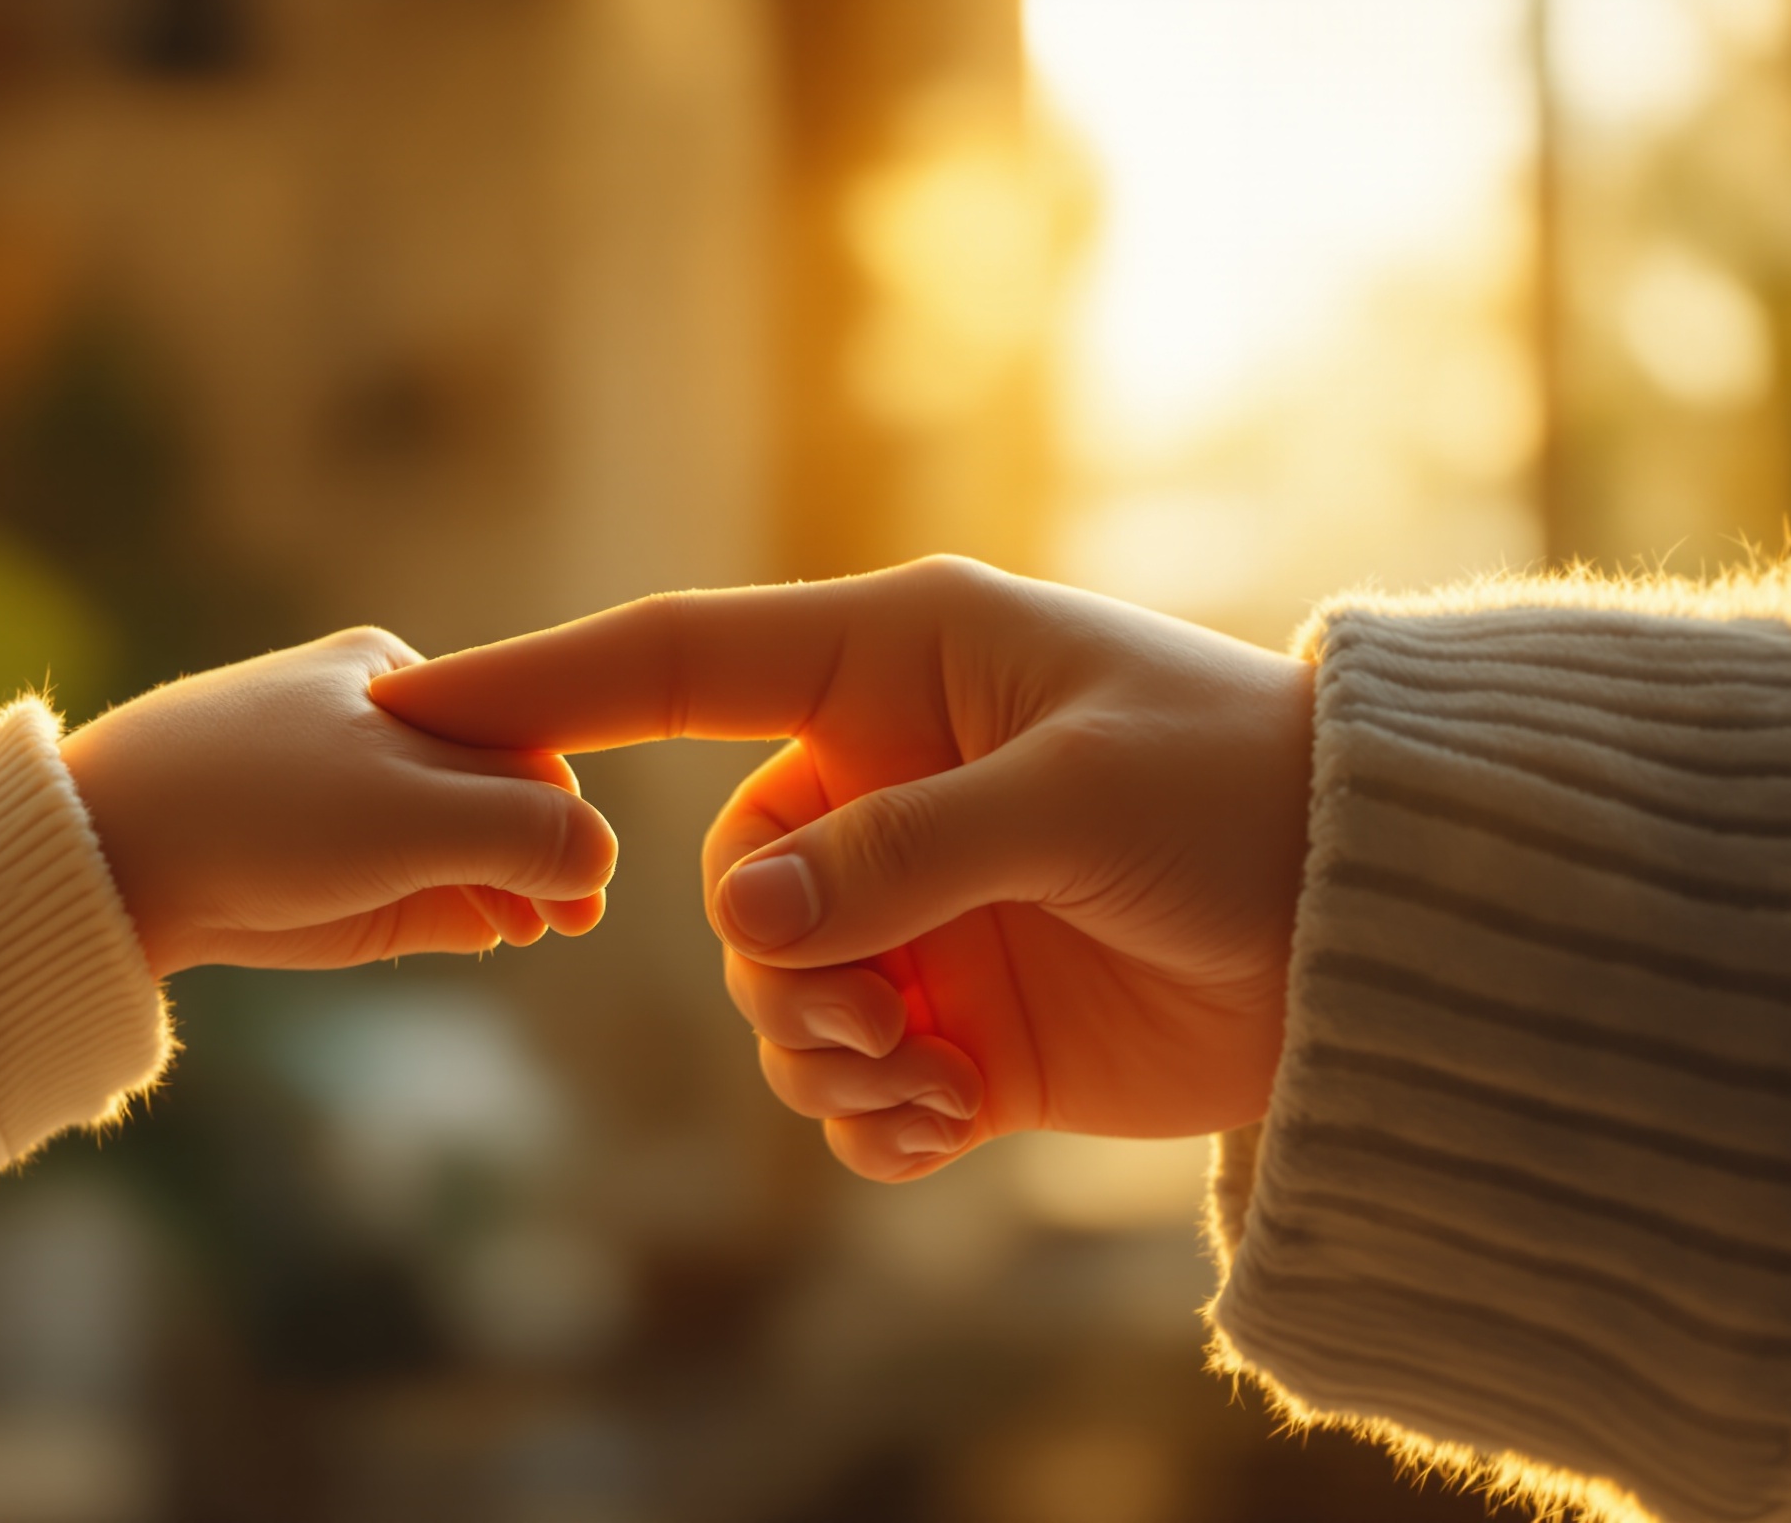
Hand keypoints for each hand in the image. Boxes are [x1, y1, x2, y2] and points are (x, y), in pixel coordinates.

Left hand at [63, 628, 618, 976]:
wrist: (106, 861)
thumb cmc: (255, 809)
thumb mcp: (408, 811)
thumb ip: (519, 833)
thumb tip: (601, 861)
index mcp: (405, 681)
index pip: (524, 749)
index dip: (566, 819)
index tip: (587, 892)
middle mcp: (383, 735)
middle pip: (501, 801)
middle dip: (540, 860)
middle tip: (566, 924)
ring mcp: (353, 806)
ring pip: (465, 850)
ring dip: (507, 892)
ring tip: (523, 931)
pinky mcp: (326, 869)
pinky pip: (420, 889)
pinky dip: (457, 912)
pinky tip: (481, 934)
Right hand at [371, 557, 1312, 1179]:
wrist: (1382, 929)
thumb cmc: (1249, 802)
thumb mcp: (1077, 800)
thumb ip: (904, 851)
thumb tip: (746, 923)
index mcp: (897, 665)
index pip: (675, 661)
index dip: (538, 679)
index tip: (408, 703)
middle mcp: (885, 775)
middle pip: (725, 878)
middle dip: (774, 967)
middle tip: (870, 1019)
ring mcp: (918, 902)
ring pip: (775, 990)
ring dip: (821, 1053)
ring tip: (923, 1078)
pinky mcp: (958, 1015)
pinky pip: (845, 1080)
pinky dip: (868, 1119)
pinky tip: (944, 1128)